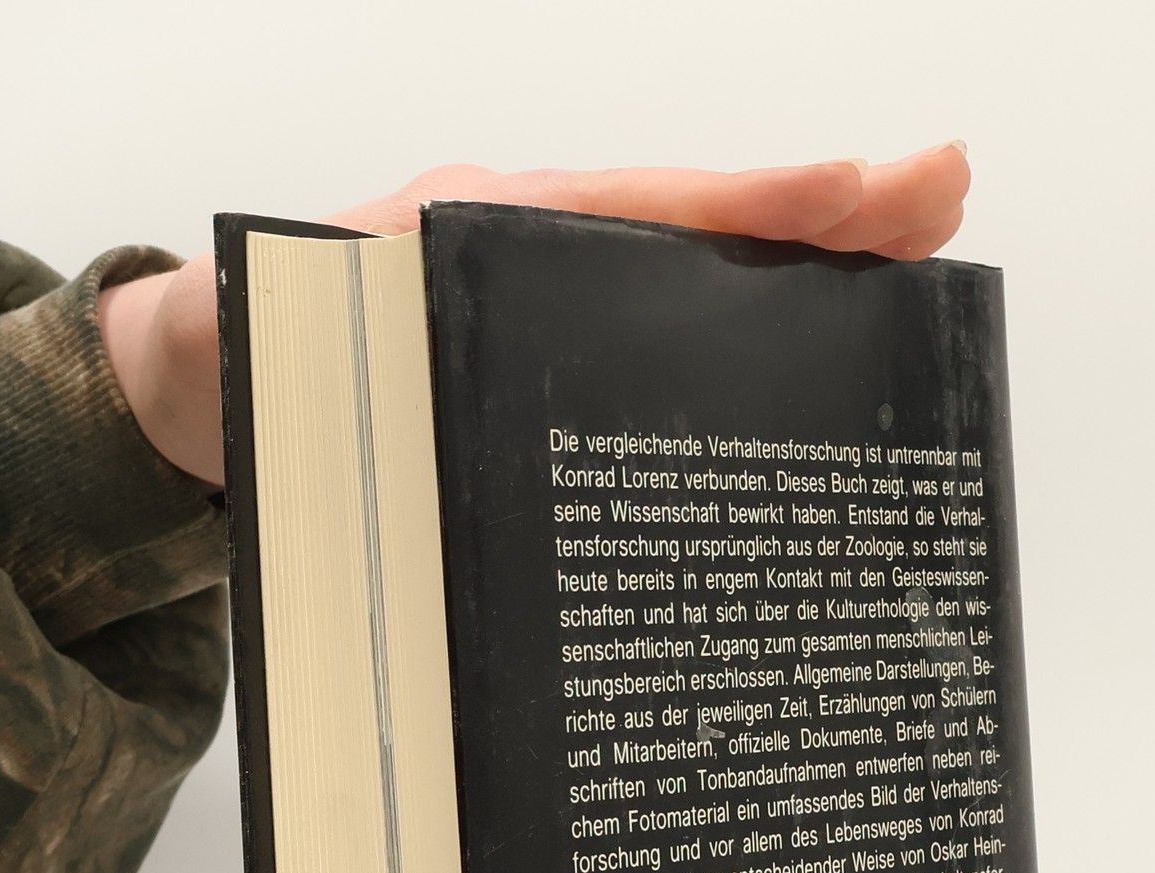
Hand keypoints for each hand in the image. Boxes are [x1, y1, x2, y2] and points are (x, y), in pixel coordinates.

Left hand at [100, 145, 972, 488]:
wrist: (209, 394)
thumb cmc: (253, 360)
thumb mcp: (278, 327)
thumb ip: (330, 314)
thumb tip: (393, 290)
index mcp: (488, 236)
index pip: (643, 207)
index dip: (753, 206)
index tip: (861, 195)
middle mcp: (541, 263)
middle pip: (704, 231)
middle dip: (827, 215)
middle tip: (945, 196)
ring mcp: (558, 315)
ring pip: (703, 285)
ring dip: (815, 272)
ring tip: (925, 258)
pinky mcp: (557, 375)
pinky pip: (670, 346)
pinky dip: (757, 336)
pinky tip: (828, 362)